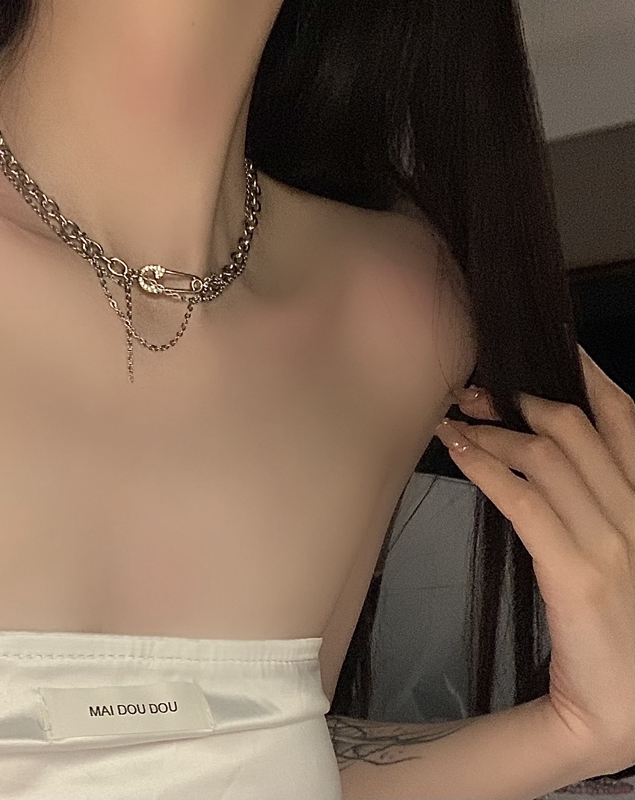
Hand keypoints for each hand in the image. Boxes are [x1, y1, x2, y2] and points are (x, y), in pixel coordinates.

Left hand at [435, 344, 634, 775]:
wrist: (622, 713)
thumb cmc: (623, 632)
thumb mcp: (624, 555)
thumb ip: (601, 504)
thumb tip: (550, 452)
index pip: (627, 420)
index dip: (589, 377)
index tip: (552, 352)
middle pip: (573, 429)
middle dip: (519, 401)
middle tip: (474, 392)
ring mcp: (611, 542)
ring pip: (543, 457)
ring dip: (491, 430)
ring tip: (453, 421)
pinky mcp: (575, 572)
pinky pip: (523, 499)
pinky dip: (486, 467)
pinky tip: (457, 451)